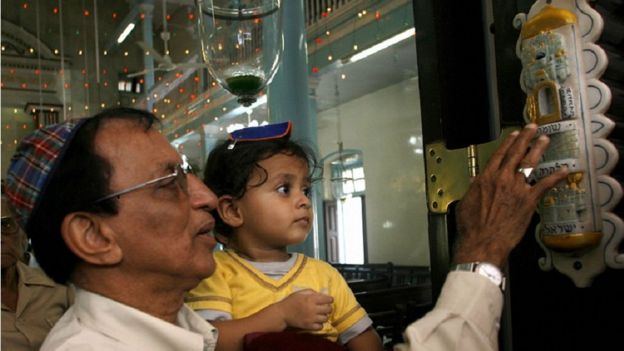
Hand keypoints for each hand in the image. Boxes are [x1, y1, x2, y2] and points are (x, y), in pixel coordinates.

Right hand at [276, 289, 332, 330]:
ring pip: (326, 318)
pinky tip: (316, 321)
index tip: (328, 300)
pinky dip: (320, 324)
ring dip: (324, 316)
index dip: (329, 299)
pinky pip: (320, 326)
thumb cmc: (291, 301)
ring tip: (320, 314)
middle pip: (329, 309)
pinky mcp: (309, 326)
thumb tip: (322, 295)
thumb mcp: (301, 292)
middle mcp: (313, 309)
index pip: (328, 299)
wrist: (282, 313)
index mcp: (311, 299)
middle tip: (324, 307)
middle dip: (328, 307)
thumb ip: (312, 292)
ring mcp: (311, 318)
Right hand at [453, 124, 568, 266]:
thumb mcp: (465, 203)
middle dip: (525, 138)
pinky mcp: (529, 200)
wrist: (483, 240)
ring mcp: (517, 188)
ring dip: (538, 149)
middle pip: (515, 153)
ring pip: (530, 163)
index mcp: (486, 178)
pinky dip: (556, 177)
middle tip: (532, 129)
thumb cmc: (472, 226)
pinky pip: (545, 185)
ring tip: (544, 140)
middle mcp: (502, 179)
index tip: (514, 135)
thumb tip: (473, 182)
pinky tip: (563, 171)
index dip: (508, 143)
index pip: (499, 154)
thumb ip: (472, 190)